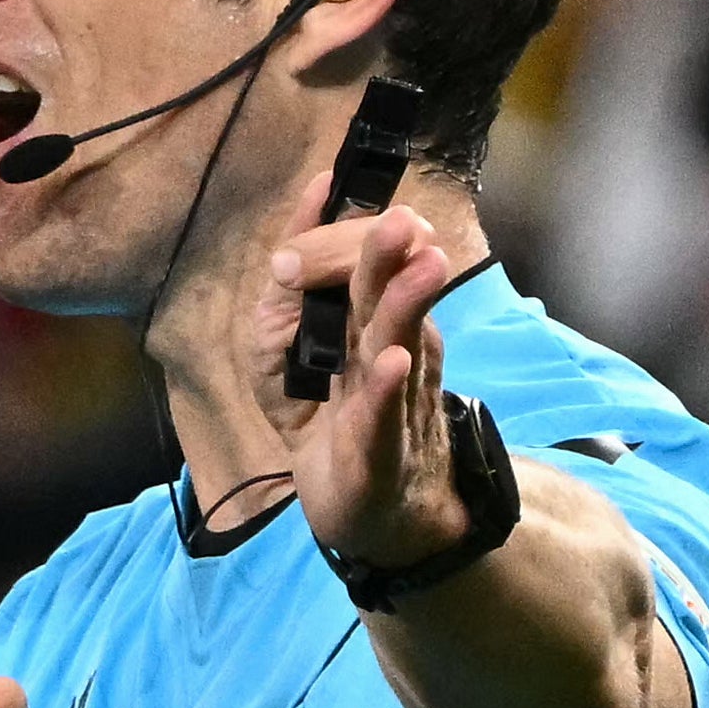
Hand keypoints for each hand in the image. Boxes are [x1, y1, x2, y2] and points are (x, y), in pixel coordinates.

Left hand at [269, 206, 468, 576]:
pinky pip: (380, 418)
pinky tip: (390, 363)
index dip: (338, 237)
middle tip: (404, 220)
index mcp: (367, 321)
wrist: (369, 513)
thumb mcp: (286, 349)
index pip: (359, 266)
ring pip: (395, 344)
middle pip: (385, 294)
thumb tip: (315, 194)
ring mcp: (388, 402)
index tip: (324, 195)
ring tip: (421, 264)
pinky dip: (384, 390)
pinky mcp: (376, 453)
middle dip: (388, 255)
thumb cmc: (331, 422)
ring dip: (404, 304)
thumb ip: (292, 281)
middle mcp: (387, 350)